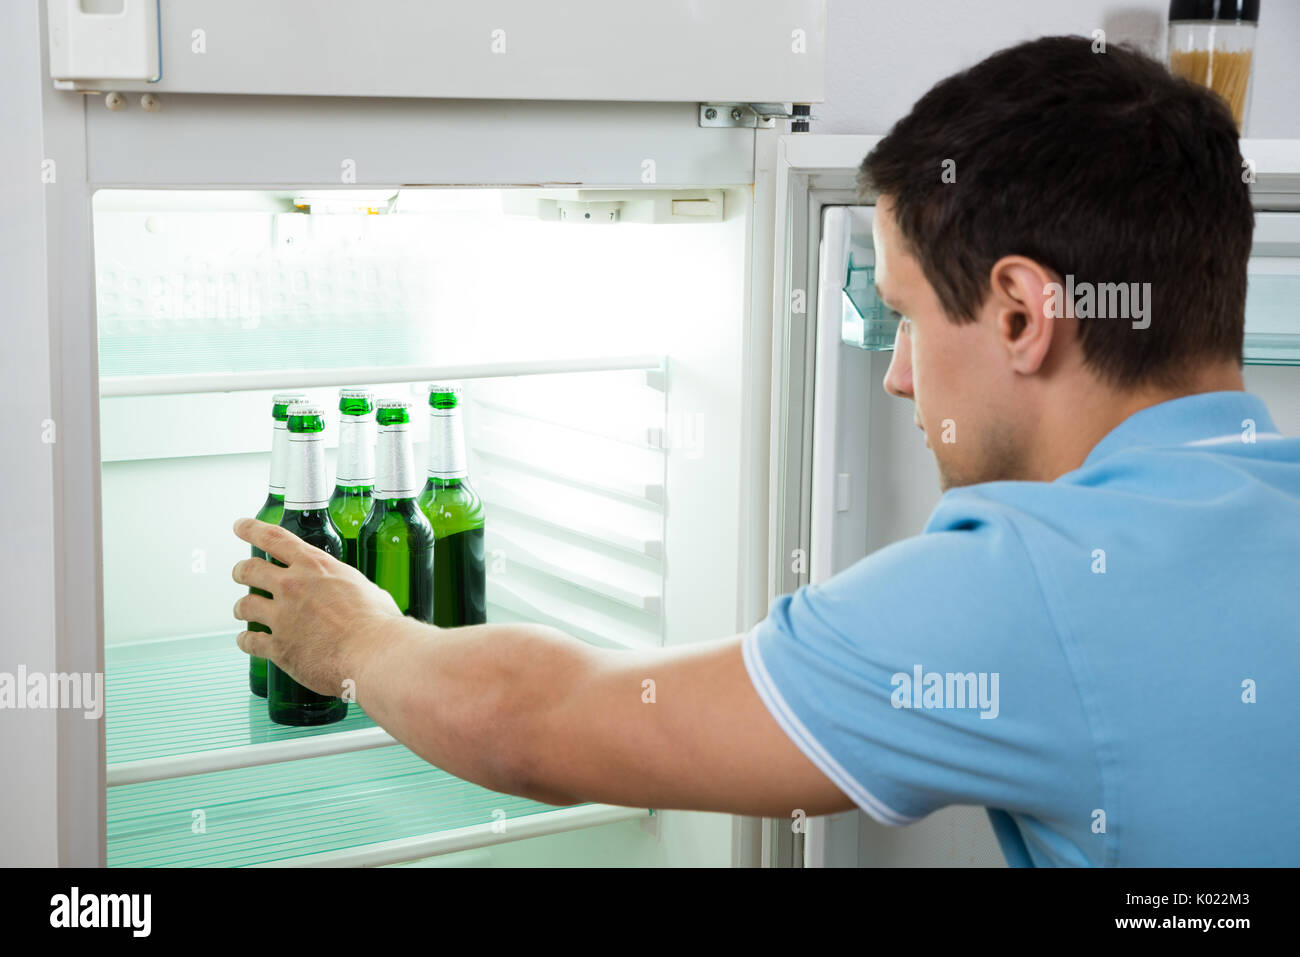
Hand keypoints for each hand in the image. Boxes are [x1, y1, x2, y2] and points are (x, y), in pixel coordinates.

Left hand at [231, 518, 402, 697]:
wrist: (373, 654)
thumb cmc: (378, 623)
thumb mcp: (365, 588)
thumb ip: (348, 587)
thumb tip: (352, 595)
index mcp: (315, 566)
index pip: (275, 538)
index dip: (252, 529)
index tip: (240, 526)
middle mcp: (292, 586)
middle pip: (250, 570)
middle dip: (241, 571)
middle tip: (241, 573)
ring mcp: (282, 617)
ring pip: (244, 605)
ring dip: (241, 607)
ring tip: (242, 610)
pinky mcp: (278, 647)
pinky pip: (249, 641)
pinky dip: (245, 641)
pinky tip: (247, 642)